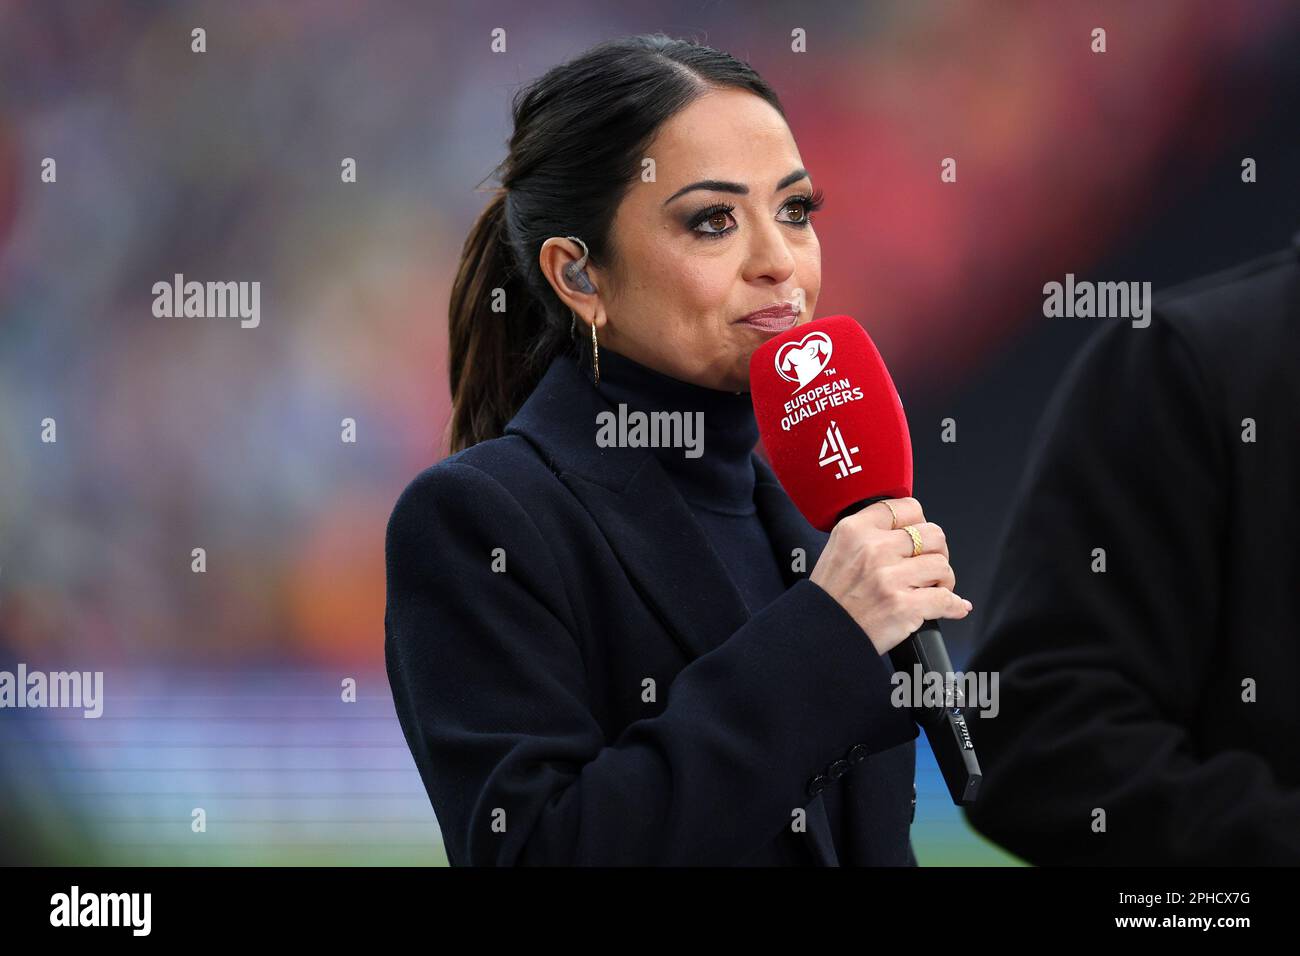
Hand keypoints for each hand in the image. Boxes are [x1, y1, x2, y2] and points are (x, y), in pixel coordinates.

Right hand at [809, 497, 971, 655]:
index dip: (920, 522)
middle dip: (937, 552)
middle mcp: (873, 549)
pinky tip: (953, 607)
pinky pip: (946, 599)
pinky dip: (955, 606)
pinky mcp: (903, 606)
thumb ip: (869, 535)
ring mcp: (889, 578)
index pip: (907, 507)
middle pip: (933, 534)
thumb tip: (909, 531)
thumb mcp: (838, 549)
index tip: (919, 536)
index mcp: (856, 530)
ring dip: (944, 580)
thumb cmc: (830, 597)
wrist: (820, 635)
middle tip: (929, 565)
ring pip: (942, 566)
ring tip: (933, 588)